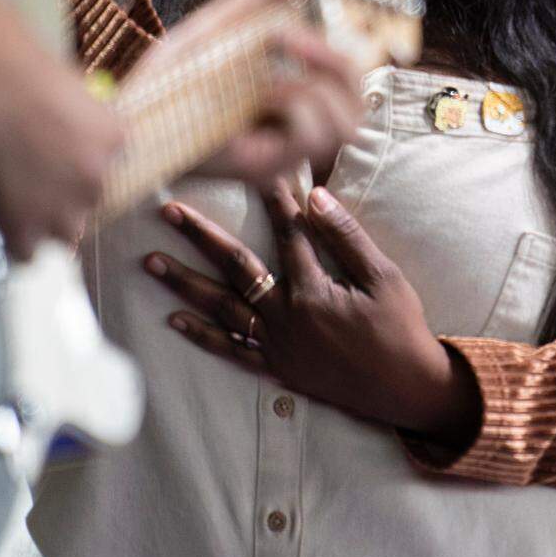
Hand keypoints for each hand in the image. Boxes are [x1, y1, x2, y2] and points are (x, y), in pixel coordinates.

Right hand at [0, 0, 125, 260]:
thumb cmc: (25, 71)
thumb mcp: (75, 91)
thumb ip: (82, 121)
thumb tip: (70, 134)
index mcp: (116, 141)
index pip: (107, 166)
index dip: (80, 165)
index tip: (61, 161)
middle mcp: (99, 179)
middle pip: (88, 202)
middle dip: (65, 196)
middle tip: (34, 179)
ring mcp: (65, 208)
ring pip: (63, 233)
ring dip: (43, 221)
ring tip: (15, 199)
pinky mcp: (28, 227)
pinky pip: (27, 252)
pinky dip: (13, 237)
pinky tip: (0, 216)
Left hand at [143, 180, 481, 442]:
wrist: (405, 389)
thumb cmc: (399, 328)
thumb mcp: (383, 277)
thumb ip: (345, 236)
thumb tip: (314, 196)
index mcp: (313, 291)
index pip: (285, 232)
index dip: (270, 196)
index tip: (253, 167)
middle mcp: (286, 317)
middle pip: (234, 267)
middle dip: (199, 235)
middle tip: (168, 210)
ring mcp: (276, 344)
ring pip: (220, 308)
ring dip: (183, 282)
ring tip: (150, 261)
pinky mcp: (276, 367)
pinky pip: (229, 350)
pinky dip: (200, 335)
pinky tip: (174, 318)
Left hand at [159, 0, 362, 185]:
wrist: (126, 118)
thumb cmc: (170, 78)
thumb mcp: (218, 23)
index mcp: (290, 92)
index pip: (351, 77)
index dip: (352, 45)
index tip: (327, 13)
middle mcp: (294, 125)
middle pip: (358, 99)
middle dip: (338, 59)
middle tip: (294, 35)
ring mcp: (283, 148)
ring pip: (348, 120)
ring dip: (316, 79)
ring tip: (272, 65)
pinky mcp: (268, 165)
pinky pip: (311, 132)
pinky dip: (292, 100)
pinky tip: (260, 91)